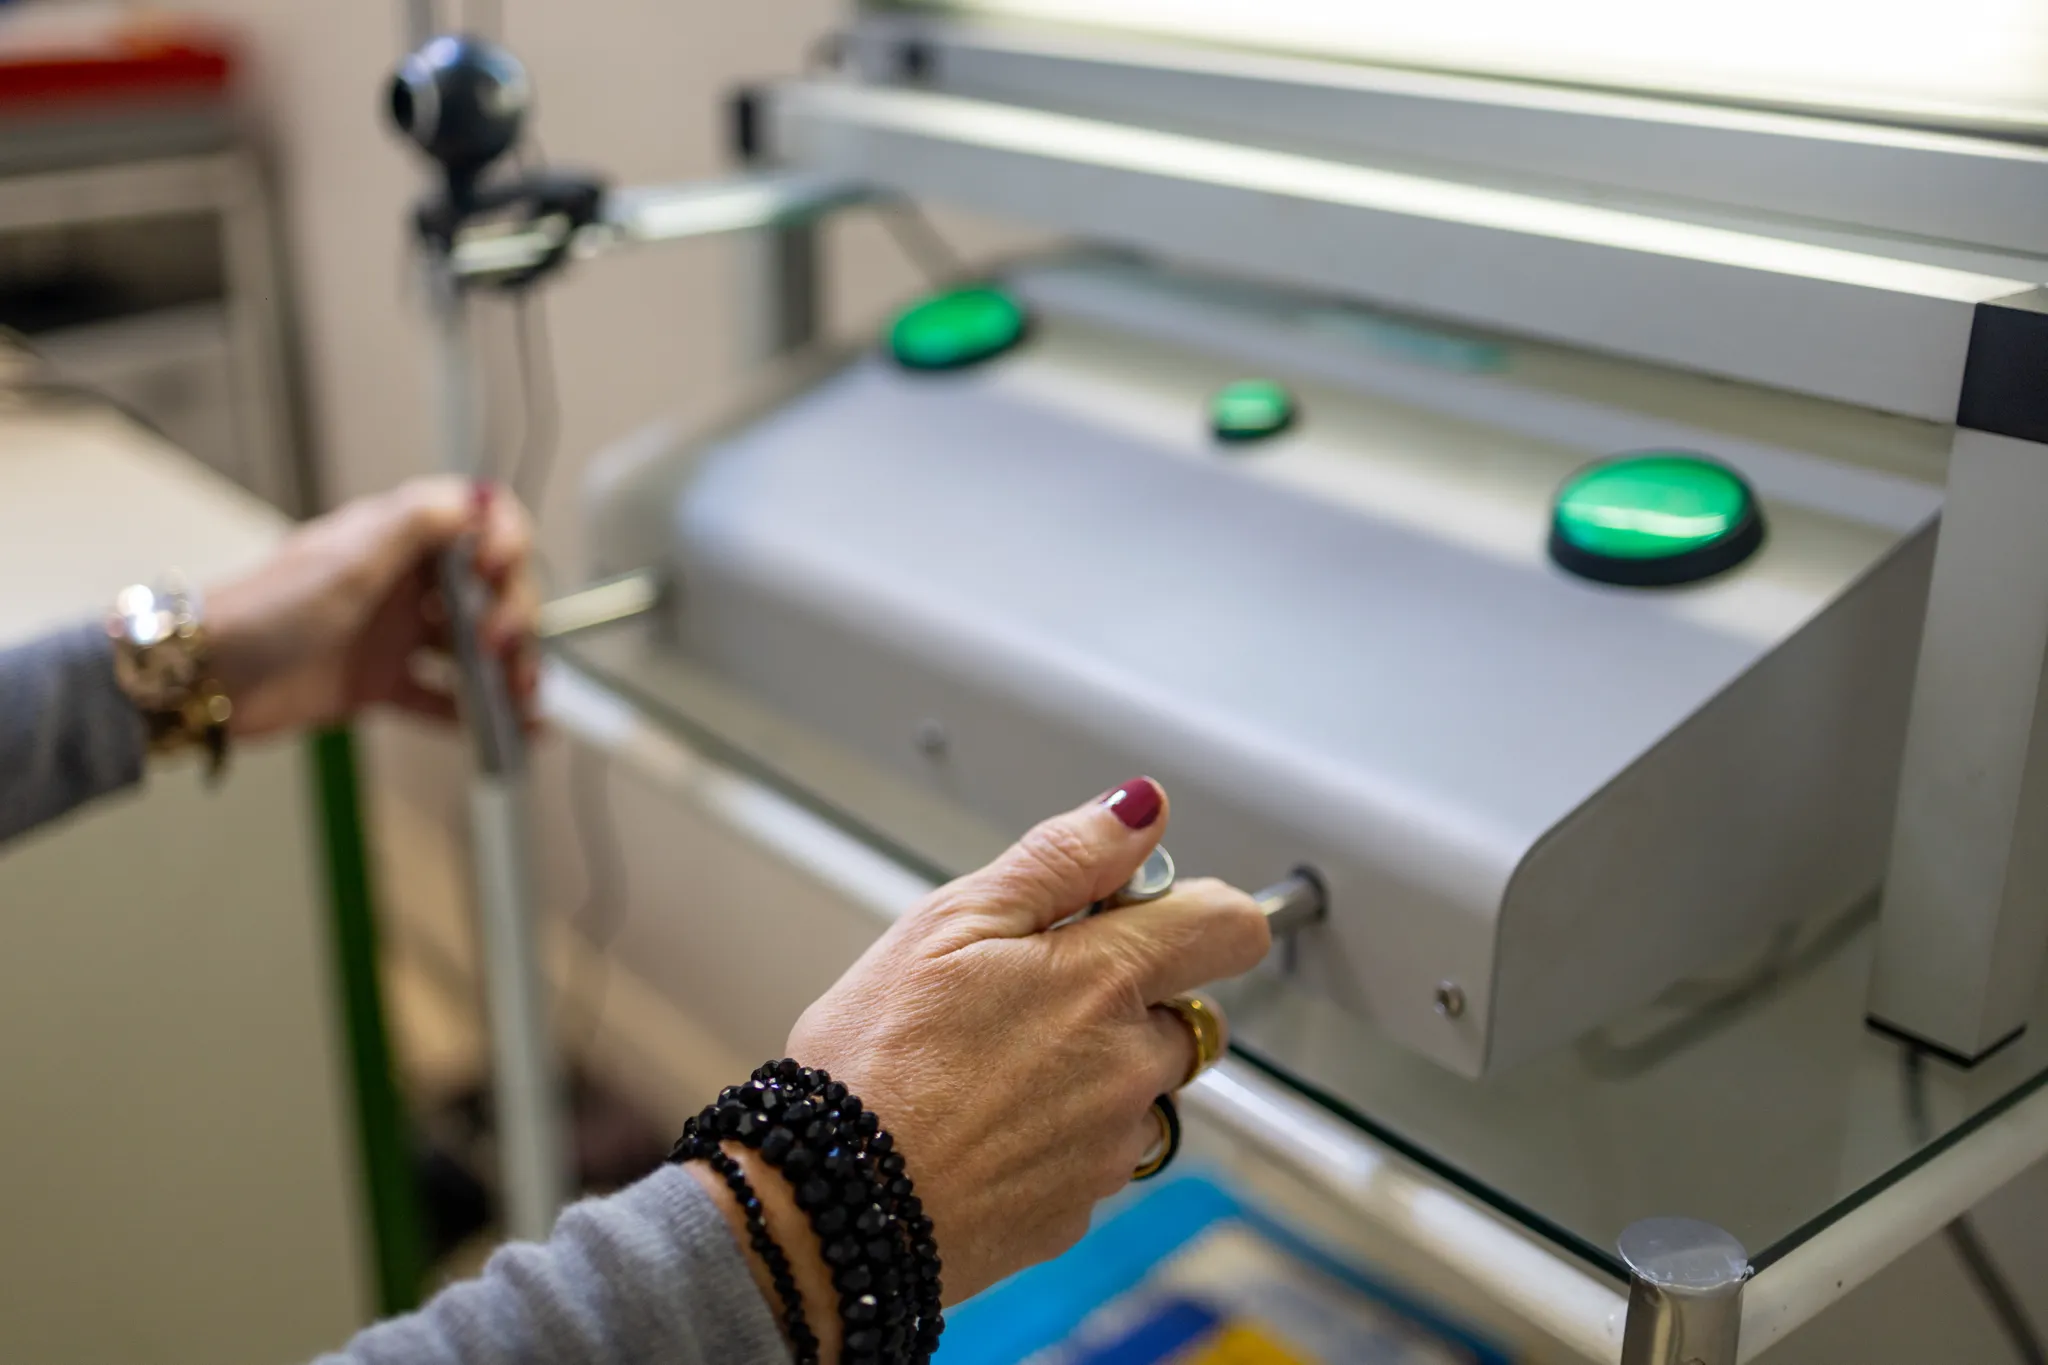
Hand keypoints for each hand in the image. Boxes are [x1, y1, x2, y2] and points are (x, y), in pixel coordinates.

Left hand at [206, 477, 538, 737]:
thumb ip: (414, 526)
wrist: (206, 680)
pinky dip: (479, 716)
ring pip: (474, 648)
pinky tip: (511, 734)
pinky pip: (445, 699)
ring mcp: (395, 635)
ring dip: (508, 670)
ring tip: (522, 702)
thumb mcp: (346, 562)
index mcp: (396, 540)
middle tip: (500, 650)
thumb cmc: (265, 612)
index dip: (503, 542)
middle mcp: (404, 583)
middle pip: (488, 590)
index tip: (496, 573)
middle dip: (512, 618)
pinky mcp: (383, 684)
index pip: (476, 522)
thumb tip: (476, 498)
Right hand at [787, 778, 1268, 1303]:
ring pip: (1143, 1091)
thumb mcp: (949, 922)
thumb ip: (1061, 859)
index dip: (1198, 908)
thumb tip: (1141, 810)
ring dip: (1098, 1072)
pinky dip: (1061, 1137)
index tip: (1145, 910)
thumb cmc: (873, 1062)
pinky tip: (984, 1126)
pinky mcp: (1079, 1211)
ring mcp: (1110, 1149)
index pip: (1230, 928)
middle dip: (1131, 996)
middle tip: (1029, 993)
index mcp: (1105, 981)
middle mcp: (1129, 1068)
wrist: (831, 1208)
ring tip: (993, 1068)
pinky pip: (1098, 1157)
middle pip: (1187, 1014)